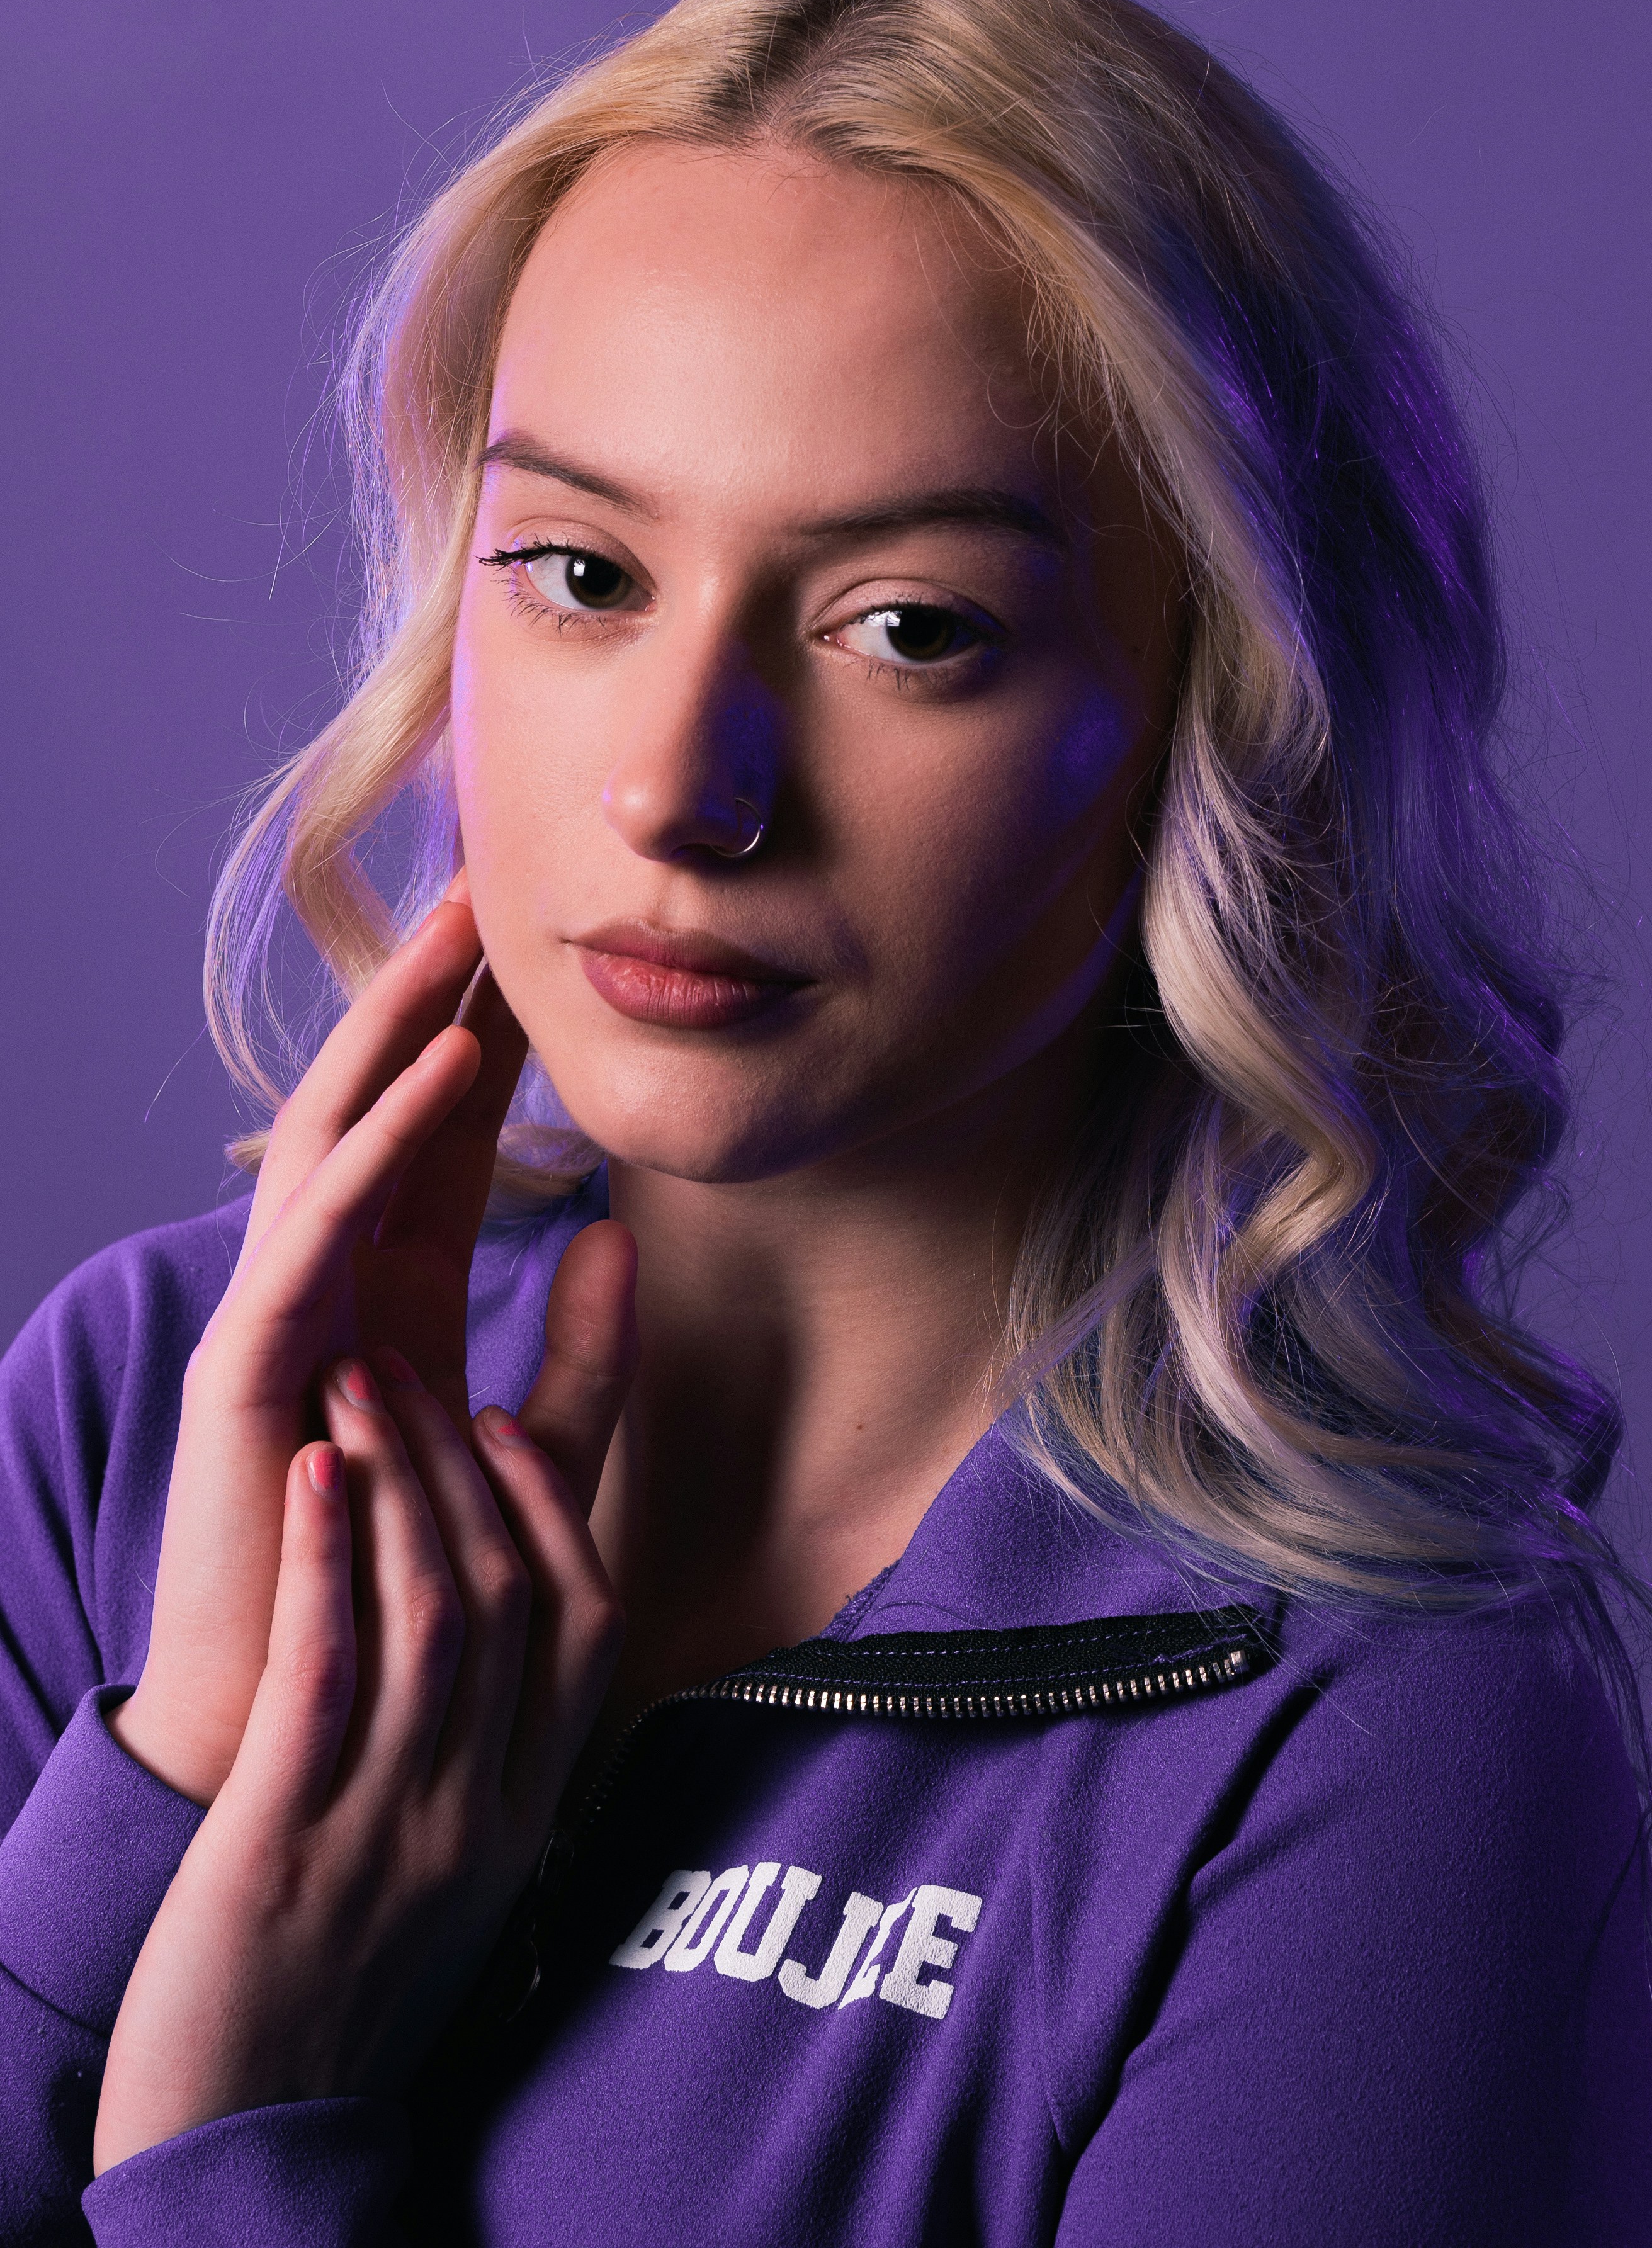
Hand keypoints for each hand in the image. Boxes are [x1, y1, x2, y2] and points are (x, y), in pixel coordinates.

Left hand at [93, 1228, 634, 2174]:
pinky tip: (314, 1474)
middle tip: (403, 1363)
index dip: (555, 1508)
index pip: (591, 1627)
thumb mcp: (454, 1885)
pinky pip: (329, 1670)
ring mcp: (392, 1824)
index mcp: (526, 1818)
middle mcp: (479, 1811)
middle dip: (460, 1462)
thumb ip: (488, 1768)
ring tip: (356, 1378)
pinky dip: (328, 1557)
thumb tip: (507, 1654)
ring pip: (434, 1613)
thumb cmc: (340, 2001)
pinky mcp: (288, 1836)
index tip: (505, 1422)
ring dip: (397, 1477)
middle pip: (512, 1594)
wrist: (245, 2144)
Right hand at [110, 880, 526, 1805]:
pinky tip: (437, 1076)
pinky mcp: (245, 1371)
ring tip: (458, 943)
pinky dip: (374, 1148)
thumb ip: (586, 1366)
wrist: (302, 1733)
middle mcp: (320, 1291)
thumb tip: (631, 1239)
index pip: (434, 1145)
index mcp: (379, 1303)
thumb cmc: (403, 1598)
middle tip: (484, 888)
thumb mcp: (523, 1461)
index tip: (545, 952)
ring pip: (325, 1144)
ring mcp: (273, 1321)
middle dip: (423, 1003)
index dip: (483, 1044)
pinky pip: (310, 1233)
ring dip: (392, 1037)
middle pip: (371, 1114)